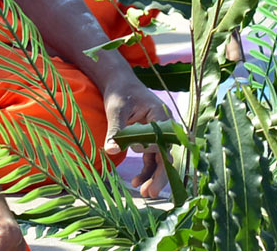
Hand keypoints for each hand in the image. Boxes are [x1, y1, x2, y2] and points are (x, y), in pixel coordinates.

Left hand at [101, 73, 170, 198]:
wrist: (119, 83)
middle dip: (159, 175)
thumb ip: (116, 131)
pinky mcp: (149, 140)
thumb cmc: (119, 92)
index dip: (157, 155)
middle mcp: (163, 127)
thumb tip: (110, 150)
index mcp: (161, 117)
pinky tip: (135, 181)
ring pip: (159, 160)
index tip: (145, 158)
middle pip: (165, 155)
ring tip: (142, 192)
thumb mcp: (116, 110)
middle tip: (150, 193)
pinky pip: (150, 159)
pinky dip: (145, 170)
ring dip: (152, 176)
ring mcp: (158, 135)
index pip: (163, 141)